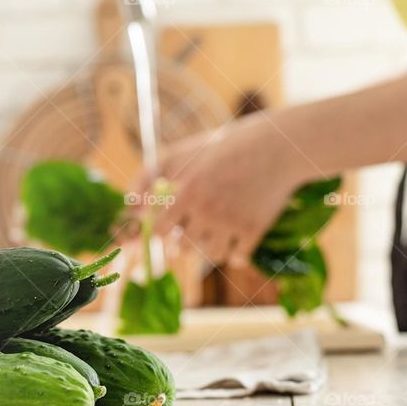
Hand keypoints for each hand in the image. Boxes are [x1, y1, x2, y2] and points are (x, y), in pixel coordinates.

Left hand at [131, 115, 305, 265]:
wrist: (277, 147)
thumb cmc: (224, 147)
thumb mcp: (182, 152)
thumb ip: (149, 176)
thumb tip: (129, 205)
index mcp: (187, 192)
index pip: (161, 230)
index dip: (163, 229)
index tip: (170, 224)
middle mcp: (207, 211)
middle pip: (183, 247)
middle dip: (184, 241)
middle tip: (195, 227)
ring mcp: (232, 223)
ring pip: (210, 256)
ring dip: (209, 248)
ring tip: (216, 230)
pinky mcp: (255, 231)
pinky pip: (237, 259)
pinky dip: (235, 254)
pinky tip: (236, 240)